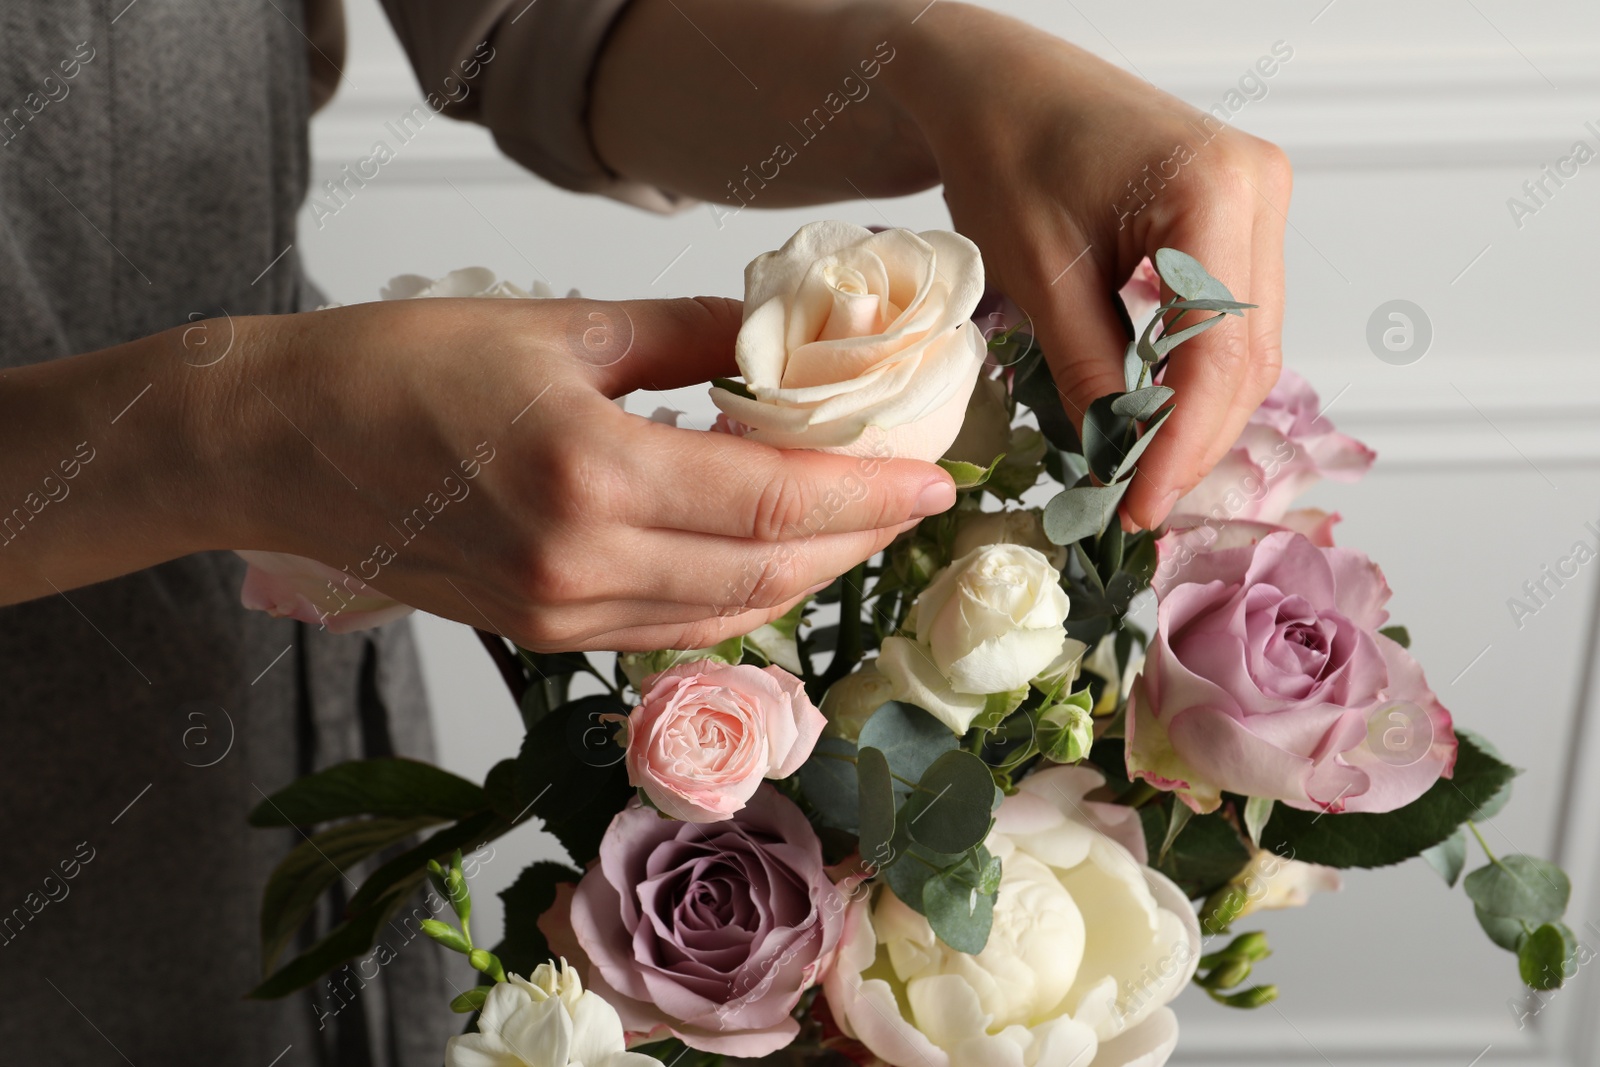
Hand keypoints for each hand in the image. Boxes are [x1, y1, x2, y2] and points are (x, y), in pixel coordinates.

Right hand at [220, 296, 955, 651]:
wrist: (278, 444)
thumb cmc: (394, 368)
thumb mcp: (559, 326)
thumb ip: (687, 336)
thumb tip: (780, 335)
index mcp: (589, 475)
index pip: (773, 502)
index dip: (870, 495)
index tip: (935, 476)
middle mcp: (581, 565)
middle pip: (767, 570)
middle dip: (858, 536)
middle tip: (911, 494)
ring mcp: (558, 614)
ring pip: (727, 612)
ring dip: (807, 572)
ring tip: (859, 522)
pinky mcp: (539, 632)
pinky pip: (672, 628)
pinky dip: (738, 597)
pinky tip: (770, 556)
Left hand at [882, 3, 1289, 528]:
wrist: (993, 81)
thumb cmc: (1003, 148)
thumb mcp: (1037, 273)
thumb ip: (1087, 369)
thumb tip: (1120, 461)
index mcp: (1215, 189)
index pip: (1219, 352)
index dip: (1182, 444)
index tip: (1140, 508)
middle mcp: (1257, 188)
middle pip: (1248, 354)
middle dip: (1194, 441)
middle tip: (1136, 509)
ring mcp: (1254, 200)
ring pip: (1245, 344)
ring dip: (1197, 416)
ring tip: (1140, 479)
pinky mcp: (1232, 217)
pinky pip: (1226, 318)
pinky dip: (1190, 377)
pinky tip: (1152, 420)